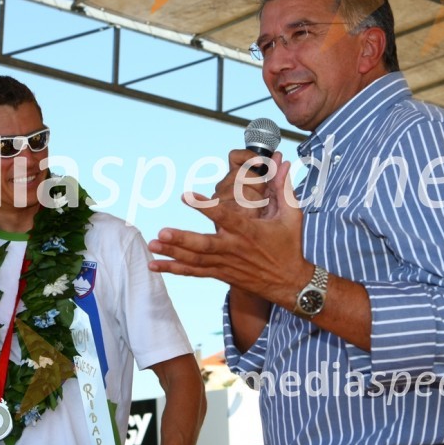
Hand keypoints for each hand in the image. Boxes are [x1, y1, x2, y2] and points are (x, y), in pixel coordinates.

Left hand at [149, 156, 312, 308]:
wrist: (290, 283)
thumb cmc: (290, 245)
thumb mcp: (291, 215)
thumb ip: (282, 187)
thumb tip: (282, 161)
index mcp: (249, 231)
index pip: (224, 217)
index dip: (205, 206)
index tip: (186, 195)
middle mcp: (234, 249)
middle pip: (203, 245)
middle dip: (181, 239)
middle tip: (161, 232)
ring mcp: (225, 264)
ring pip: (195, 260)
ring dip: (172, 254)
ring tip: (152, 244)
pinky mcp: (221, 274)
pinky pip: (194, 272)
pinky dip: (174, 269)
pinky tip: (154, 265)